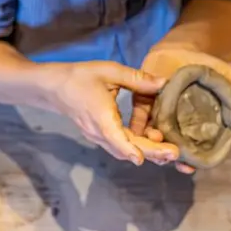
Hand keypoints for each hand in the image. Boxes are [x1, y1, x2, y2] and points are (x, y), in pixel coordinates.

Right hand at [44, 61, 180, 166]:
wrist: (54, 87)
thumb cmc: (81, 77)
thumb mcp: (110, 71)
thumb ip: (138, 79)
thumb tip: (164, 83)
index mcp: (101, 116)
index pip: (115, 137)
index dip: (129, 149)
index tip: (142, 159)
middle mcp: (98, 132)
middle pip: (125, 148)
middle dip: (151, 152)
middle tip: (175, 154)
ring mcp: (97, 137)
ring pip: (123, 150)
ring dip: (145, 152)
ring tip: (169, 152)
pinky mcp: (99, 136)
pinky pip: (118, 146)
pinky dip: (135, 147)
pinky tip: (152, 142)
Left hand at [130, 45, 230, 172]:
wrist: (175, 50)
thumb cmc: (201, 64)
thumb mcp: (220, 71)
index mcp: (195, 123)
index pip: (194, 147)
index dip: (191, 159)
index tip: (190, 168)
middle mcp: (176, 125)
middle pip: (171, 145)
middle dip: (170, 156)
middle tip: (171, 159)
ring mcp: (159, 116)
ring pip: (155, 135)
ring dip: (153, 143)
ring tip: (156, 141)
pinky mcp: (143, 104)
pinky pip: (139, 119)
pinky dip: (139, 126)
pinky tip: (139, 132)